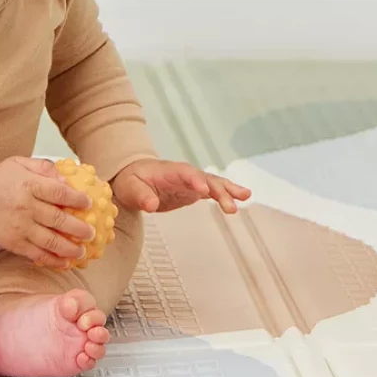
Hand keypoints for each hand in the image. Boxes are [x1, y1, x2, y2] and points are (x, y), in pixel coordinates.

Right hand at [0, 156, 96, 268]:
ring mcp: (21, 228)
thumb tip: (65, 178)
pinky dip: (53, 260)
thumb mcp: (19, 163)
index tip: (89, 203)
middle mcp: (26, 208)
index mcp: (29, 185)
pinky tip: (65, 262)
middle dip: (79, 228)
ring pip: (51, 241)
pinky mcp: (15, 244)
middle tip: (92, 232)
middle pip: (59, 220)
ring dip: (70, 248)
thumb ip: (43, 167)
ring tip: (82, 251)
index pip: (59, 193)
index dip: (77, 199)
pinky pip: (37, 255)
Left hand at [110, 159, 250, 214]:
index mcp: (169, 171)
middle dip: (218, 190)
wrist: (134, 179)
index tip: (204, 190)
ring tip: (246, 197)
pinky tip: (241, 201)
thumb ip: (141, 196)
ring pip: (214, 184)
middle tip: (230, 206)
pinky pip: (214, 191)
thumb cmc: (131, 181)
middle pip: (205, 179)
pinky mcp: (195, 191)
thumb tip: (150, 205)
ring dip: (229, 191)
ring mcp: (192, 181)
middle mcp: (185, 174)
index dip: (195, 180)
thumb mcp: (130, 188)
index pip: (185, 173)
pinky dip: (227, 195)